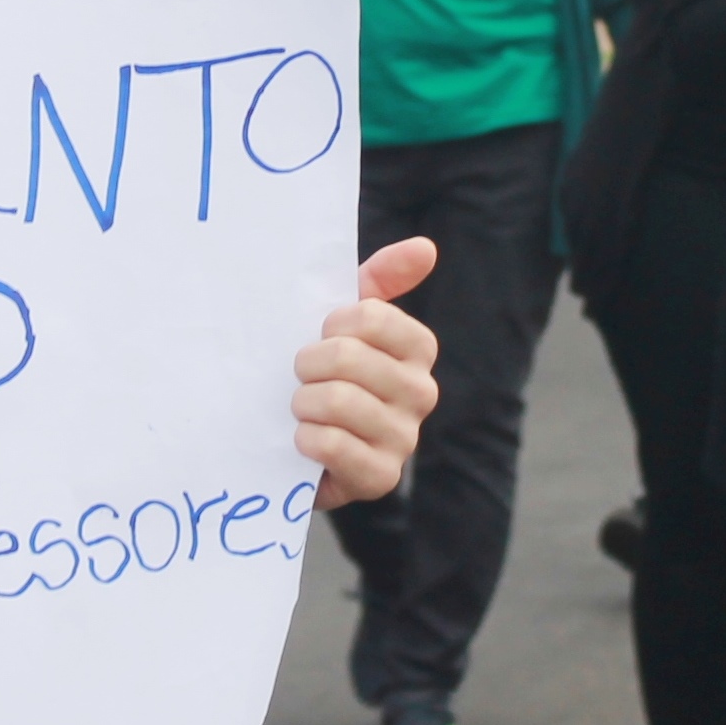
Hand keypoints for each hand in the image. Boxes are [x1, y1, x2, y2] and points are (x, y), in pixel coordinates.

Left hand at [295, 237, 440, 510]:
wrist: (300, 444)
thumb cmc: (326, 371)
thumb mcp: (345, 321)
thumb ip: (381, 278)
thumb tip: (425, 247)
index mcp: (418, 348)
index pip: (370, 317)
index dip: (330, 325)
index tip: (320, 336)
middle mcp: (422, 391)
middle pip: (347, 357)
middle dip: (306, 365)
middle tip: (301, 376)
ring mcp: (405, 437)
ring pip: (335, 401)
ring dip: (301, 403)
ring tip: (301, 408)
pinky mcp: (382, 477)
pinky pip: (332, 445)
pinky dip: (305, 439)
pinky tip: (304, 439)